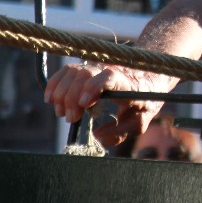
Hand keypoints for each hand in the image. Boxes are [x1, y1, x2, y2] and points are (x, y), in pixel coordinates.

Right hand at [43, 62, 166, 147]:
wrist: (149, 81)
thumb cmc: (144, 104)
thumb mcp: (139, 122)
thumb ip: (120, 132)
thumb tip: (97, 135)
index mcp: (128, 84)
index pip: (110, 77)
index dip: (93, 87)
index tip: (84, 104)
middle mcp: (112, 70)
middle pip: (86, 75)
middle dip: (73, 98)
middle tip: (71, 118)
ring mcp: (99, 67)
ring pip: (74, 71)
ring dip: (62, 93)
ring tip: (62, 113)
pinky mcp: (88, 67)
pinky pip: (67, 70)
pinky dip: (55, 84)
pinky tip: (51, 99)